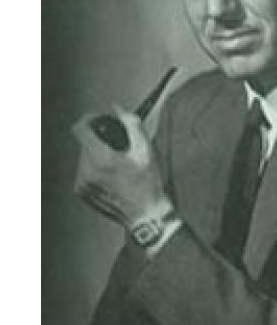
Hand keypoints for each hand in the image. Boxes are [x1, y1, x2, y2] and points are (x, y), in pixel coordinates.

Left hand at [72, 105, 172, 229]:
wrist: (146, 215)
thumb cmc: (148, 184)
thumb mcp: (145, 149)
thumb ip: (131, 123)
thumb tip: (117, 109)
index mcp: (102, 159)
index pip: (80, 128)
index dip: (89, 118)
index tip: (100, 119)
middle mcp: (87, 172)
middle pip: (84, 142)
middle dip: (99, 139)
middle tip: (118, 146)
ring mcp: (82, 184)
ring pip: (83, 156)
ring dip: (97, 153)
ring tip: (117, 163)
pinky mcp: (81, 192)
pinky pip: (84, 170)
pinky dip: (95, 167)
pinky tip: (112, 175)